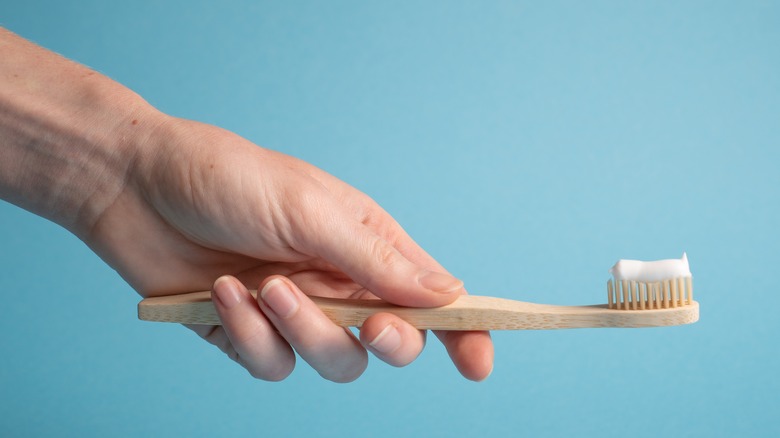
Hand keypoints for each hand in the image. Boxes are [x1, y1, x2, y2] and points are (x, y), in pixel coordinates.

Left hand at [85, 116, 493, 381]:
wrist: (136, 185)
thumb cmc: (227, 178)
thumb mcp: (311, 209)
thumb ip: (377, 259)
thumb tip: (449, 295)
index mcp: (366, 245)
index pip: (431, 297)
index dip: (462, 331)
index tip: (478, 363)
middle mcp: (338, 283)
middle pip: (392, 341)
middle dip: (389, 341)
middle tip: (373, 326)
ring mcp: (295, 312)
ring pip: (335, 362)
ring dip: (305, 332)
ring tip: (266, 288)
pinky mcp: (248, 334)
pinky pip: (271, 364)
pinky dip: (249, 335)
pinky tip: (222, 296)